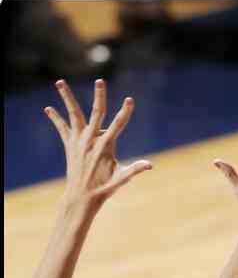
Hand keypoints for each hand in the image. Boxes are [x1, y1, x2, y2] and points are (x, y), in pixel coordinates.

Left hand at [44, 78, 150, 210]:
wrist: (81, 196)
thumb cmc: (105, 188)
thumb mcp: (122, 178)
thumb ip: (134, 169)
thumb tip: (150, 165)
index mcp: (105, 146)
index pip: (118, 125)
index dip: (125, 112)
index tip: (129, 100)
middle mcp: (90, 140)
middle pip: (96, 113)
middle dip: (99, 96)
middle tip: (100, 81)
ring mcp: (78, 141)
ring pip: (73, 114)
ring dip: (67, 97)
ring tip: (59, 82)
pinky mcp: (69, 145)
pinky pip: (62, 128)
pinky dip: (55, 118)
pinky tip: (48, 108)